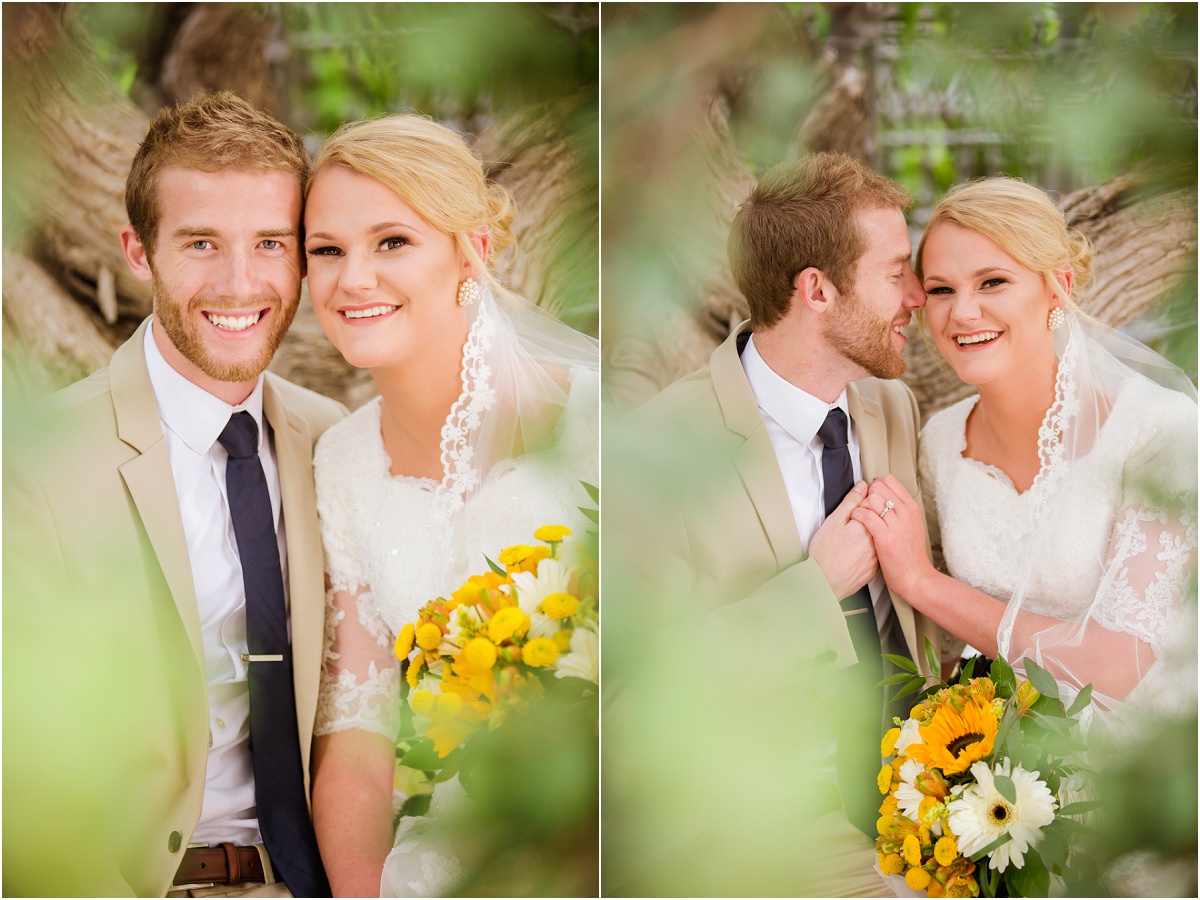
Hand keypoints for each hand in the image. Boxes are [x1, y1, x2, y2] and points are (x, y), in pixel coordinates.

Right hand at [809, 481, 878, 597]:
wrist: (825, 583)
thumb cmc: (825, 554)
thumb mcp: (834, 521)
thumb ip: (851, 502)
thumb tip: (863, 486)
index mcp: (868, 524)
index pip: (875, 504)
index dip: (863, 503)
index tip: (853, 509)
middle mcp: (877, 539)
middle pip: (878, 520)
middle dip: (868, 517)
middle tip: (850, 525)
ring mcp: (878, 554)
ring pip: (878, 536)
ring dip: (869, 533)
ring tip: (850, 540)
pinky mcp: (875, 567)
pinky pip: (876, 551)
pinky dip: (868, 549)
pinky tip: (855, 552)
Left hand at [851, 476, 932, 597]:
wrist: (915, 577)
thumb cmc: (910, 555)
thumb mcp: (912, 525)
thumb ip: (900, 510)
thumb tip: (886, 496)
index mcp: (911, 508)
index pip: (890, 481)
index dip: (876, 485)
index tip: (871, 495)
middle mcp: (905, 513)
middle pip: (879, 487)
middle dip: (867, 494)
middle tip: (864, 507)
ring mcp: (896, 524)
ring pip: (872, 499)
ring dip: (861, 505)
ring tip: (860, 516)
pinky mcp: (885, 537)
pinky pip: (866, 516)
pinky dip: (857, 515)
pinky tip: (856, 520)